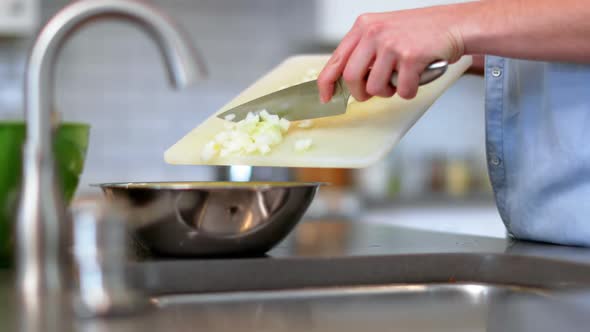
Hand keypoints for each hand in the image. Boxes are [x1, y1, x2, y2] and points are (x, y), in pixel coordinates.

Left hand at [318, 6, 466, 101]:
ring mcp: (392, 44)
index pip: (335, 60)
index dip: (327, 83)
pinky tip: (416, 78)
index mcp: (363, 26)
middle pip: (351, 77)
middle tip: (372, 93)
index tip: (326, 97)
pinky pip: (402, 90)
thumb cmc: (421, 31)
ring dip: (387, 92)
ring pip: (374, 87)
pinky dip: (409, 92)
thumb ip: (364, 51)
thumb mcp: (384, 31)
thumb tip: (347, 80)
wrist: (455, 24)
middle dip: (360, 93)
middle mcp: (374, 33)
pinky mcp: (410, 57)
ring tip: (399, 80)